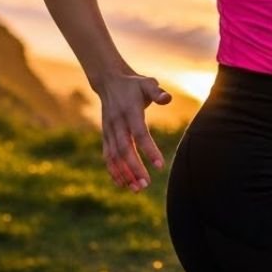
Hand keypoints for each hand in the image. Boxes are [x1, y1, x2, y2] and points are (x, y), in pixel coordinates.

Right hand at [98, 70, 171, 192]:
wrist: (109, 81)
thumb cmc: (134, 84)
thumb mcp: (147, 83)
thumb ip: (157, 92)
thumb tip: (167, 98)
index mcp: (130, 110)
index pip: (140, 133)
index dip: (149, 150)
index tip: (160, 166)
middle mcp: (117, 122)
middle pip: (125, 149)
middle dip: (134, 168)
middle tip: (146, 185)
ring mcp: (109, 130)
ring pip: (114, 155)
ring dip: (124, 173)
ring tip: (136, 189)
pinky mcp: (105, 135)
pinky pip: (107, 155)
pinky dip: (113, 170)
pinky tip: (122, 184)